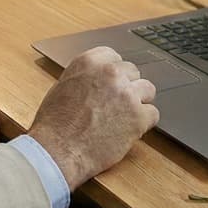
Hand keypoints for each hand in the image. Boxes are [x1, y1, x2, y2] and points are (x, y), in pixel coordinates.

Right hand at [27, 47, 157, 191]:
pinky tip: (129, 131)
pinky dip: (143, 123)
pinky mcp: (138, 116)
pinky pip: (153, 114)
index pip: (114, 56)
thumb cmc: (54, 125)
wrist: (57, 151)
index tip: (112, 83)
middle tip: (116, 105)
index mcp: (89, 62)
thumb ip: (84, 78)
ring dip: (138, 102)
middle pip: (132, 72)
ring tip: (124, 117)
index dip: (113, 73)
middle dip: (126, 87)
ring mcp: (126, 94)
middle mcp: (110, 73)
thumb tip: (97, 80)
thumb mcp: (62, 87)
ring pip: (147, 89)